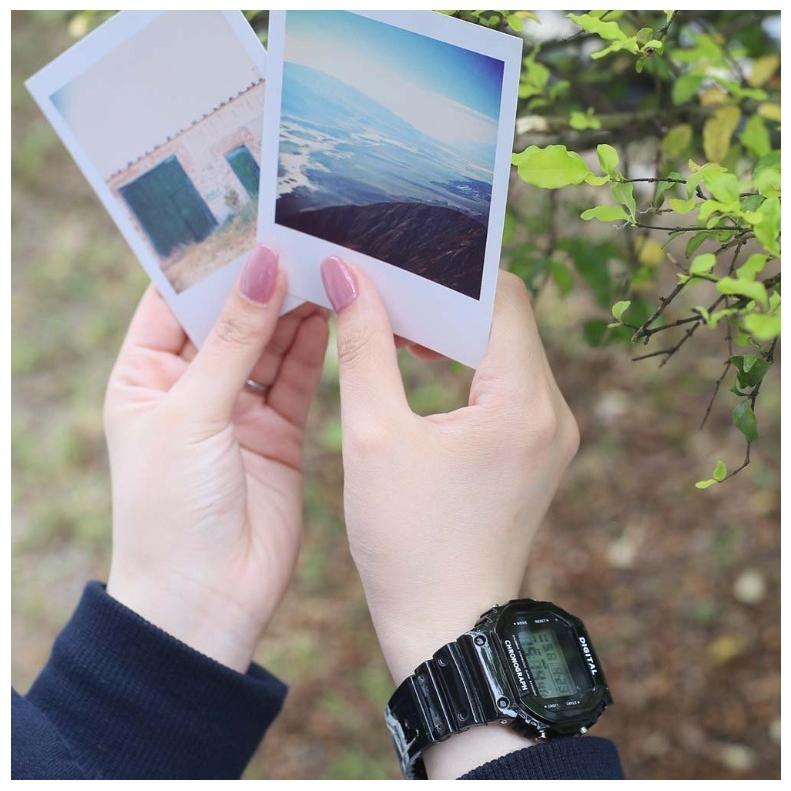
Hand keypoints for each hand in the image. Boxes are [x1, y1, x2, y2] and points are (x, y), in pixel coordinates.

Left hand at [104, 246, 327, 671]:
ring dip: (294, 306)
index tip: (249, 215)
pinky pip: (297, 374)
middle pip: (229, 314)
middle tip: (301, 233)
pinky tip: (332, 310)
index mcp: (146, 375)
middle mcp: (191, 385)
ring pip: (270, 341)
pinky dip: (314, 344)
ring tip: (325, 262)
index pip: (174, 297)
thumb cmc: (172, 510)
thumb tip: (263, 266)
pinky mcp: (278, 430)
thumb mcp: (193, 414)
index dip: (209, 257)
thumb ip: (233, 340)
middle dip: (262, 278)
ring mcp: (237, 407)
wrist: (209, 599)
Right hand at [321, 257, 578, 776]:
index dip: (451, 271)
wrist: (448, 628)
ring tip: (398, 330)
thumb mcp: (373, 437)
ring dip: (457, 335)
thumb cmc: (408, 543)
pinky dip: (470, 369)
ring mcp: (551, 435)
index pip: (502, 295)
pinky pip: (510, 387)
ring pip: (509, 352)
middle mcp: (554, 413)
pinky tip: (425, 370)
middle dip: (448, 302)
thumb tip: (346, 275)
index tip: (400, 262)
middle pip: (508, 320)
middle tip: (388, 292)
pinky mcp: (538, 453)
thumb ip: (363, 345)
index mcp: (522, 403)